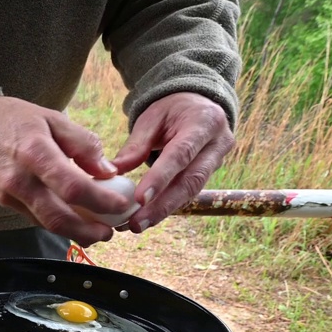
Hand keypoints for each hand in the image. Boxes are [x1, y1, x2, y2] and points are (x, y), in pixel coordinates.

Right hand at [0, 97, 133, 245]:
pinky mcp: (4, 203)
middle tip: (110, 231)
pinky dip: (59, 224)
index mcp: (35, 153)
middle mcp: (20, 180)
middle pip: (58, 218)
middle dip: (89, 232)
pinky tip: (75, 220)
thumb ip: (82, 144)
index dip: (101, 202)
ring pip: (47, 224)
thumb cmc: (15, 119)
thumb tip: (108, 171)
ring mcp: (9, 195)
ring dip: (75, 232)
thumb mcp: (53, 119)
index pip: (73, 188)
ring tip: (98, 230)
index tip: (121, 206)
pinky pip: (36, 218)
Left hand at [112, 92, 233, 232]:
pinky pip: (189, 193)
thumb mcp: (152, 118)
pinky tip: (148, 218)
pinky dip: (167, 207)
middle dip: (162, 206)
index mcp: (203, 123)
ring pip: (191, 192)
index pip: (181, 154)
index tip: (139, 200)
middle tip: (136, 224)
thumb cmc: (172, 109)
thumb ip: (136, 145)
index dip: (160, 179)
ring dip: (163, 211)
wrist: (199, 106)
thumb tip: (113, 171)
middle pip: (190, 181)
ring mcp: (217, 161)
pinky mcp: (211, 174)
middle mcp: (217, 144)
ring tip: (137, 225)